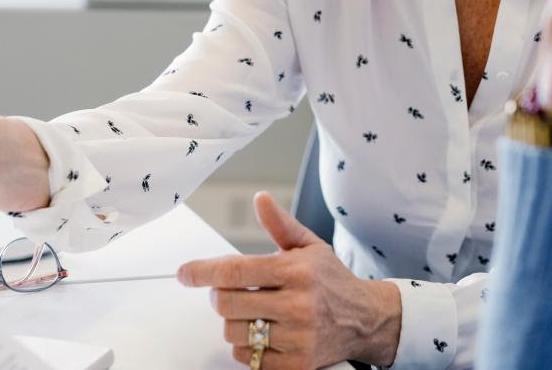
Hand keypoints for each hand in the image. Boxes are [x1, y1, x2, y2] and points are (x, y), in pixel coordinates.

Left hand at [177, 192, 401, 368]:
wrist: (365, 319)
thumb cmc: (332, 280)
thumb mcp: (309, 245)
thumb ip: (280, 224)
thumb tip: (260, 199)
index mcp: (296, 270)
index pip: (236, 271)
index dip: (203, 271)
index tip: (185, 273)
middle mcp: (297, 305)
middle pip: (228, 305)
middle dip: (219, 297)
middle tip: (227, 292)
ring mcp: (297, 338)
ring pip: (234, 334)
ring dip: (233, 323)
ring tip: (251, 312)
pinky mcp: (297, 365)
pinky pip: (249, 359)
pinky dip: (247, 347)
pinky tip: (264, 333)